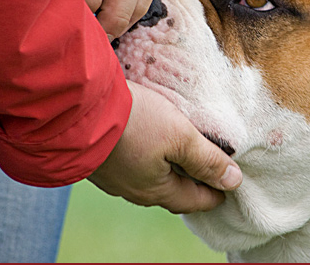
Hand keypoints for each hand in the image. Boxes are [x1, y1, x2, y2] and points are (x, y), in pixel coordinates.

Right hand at [87, 81, 242, 213]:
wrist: (75, 109)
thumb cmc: (133, 122)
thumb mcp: (180, 136)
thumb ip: (206, 159)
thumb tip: (234, 181)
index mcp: (156, 190)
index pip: (196, 200)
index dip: (217, 193)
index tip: (230, 185)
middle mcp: (134, 190)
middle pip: (173, 192)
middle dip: (193, 184)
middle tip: (210, 171)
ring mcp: (114, 178)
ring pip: (151, 180)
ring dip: (170, 170)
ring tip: (182, 155)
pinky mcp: (100, 161)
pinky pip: (132, 167)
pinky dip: (149, 160)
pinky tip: (150, 145)